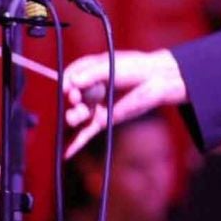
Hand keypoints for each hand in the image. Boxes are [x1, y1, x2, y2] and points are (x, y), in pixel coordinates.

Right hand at [62, 49, 186, 156]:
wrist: (154, 81)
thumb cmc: (134, 68)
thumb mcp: (111, 67)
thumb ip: (91, 74)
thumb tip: (73, 82)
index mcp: (88, 73)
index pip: (70, 78)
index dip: (66, 82)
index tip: (66, 86)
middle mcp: (88, 90)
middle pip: (71, 98)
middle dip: (71, 99)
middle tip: (75, 98)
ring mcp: (94, 106)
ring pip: (77, 115)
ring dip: (73, 116)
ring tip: (77, 115)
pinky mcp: (102, 121)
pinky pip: (86, 133)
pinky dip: (76, 144)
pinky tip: (66, 153)